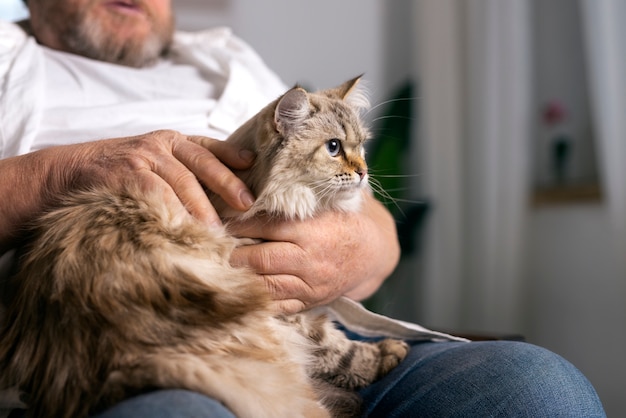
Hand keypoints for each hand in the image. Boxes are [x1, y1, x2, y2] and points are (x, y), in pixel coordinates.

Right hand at [52, 130, 254, 225]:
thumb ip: (179, 176)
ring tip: (220, 230)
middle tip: (247, 206)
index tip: (252, 165)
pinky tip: (186, 231)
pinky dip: (173, 214)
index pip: (207, 147)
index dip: (231, 155)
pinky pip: (157, 196)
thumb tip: (218, 205)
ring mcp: (141, 158)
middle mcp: (158, 145)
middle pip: (202, 164)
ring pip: (182, 182)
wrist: (62, 175)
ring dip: (203, 208)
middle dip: (228, 184)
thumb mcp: (148, 166)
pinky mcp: (125, 175)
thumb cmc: (113, 177)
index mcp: (168, 142)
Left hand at [229, 193, 399, 312]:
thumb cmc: (343, 220)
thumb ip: (293, 196)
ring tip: (218, 268)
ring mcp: (310, 284)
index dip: (236, 223)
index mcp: (311, 230)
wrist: (373, 252)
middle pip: (259, 259)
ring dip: (239, 278)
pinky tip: (238, 290)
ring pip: (264, 286)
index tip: (217, 218)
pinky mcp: (310, 301)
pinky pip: (277, 306)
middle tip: (208, 248)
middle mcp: (309, 259)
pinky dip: (256, 299)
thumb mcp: (324, 202)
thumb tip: (251, 184)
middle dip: (231, 254)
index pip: (264, 226)